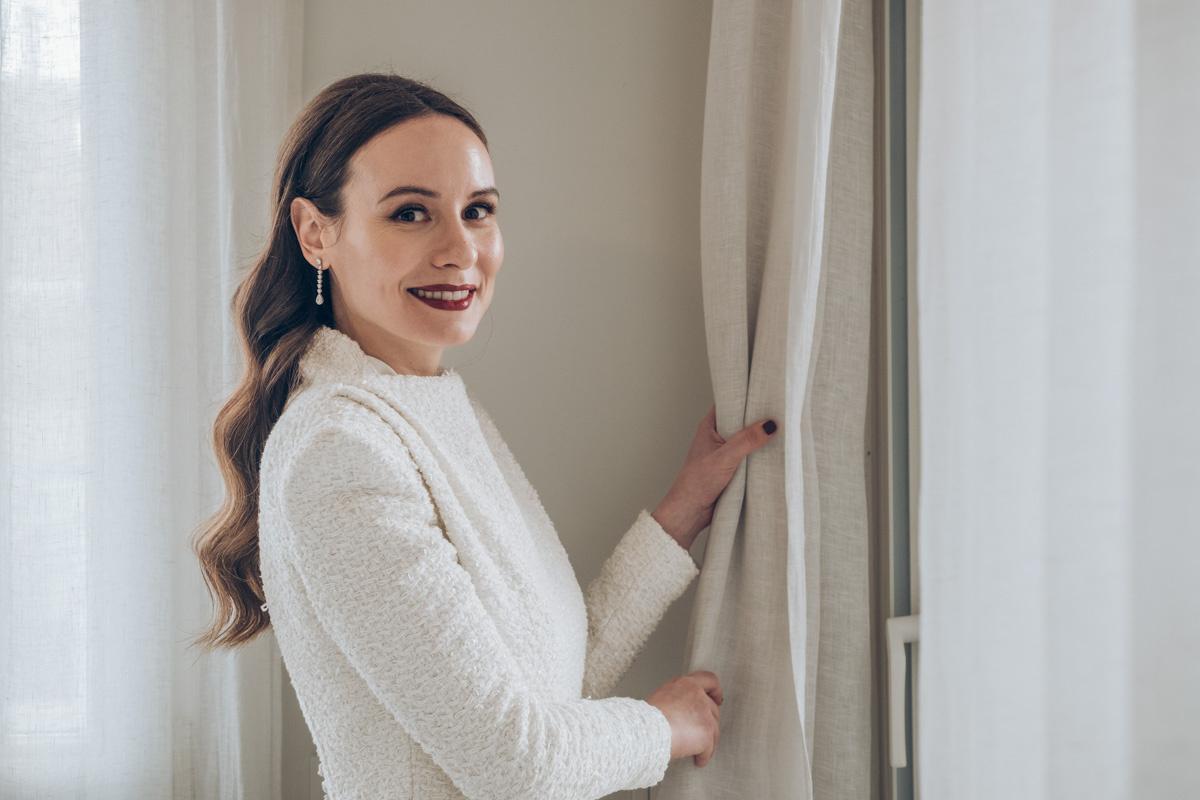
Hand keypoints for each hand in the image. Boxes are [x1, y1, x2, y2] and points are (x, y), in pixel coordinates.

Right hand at [645, 670, 722, 766]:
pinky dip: (703, 756)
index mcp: (686, 684)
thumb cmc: (647, 717)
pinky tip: (697, 760)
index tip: (717, 698)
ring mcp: (705, 714)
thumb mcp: (663, 696)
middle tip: (701, 732)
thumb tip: (682, 710)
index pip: (709, 680)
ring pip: (714, 730)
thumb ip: (679, 698)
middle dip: (709, 723)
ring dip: (707, 742)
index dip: (716, 690)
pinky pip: (709, 749)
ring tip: (697, 750)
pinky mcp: (707, 733)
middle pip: (713, 710)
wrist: (647, 730)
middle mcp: (698, 696)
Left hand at [652, 404, 778, 548]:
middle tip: (781, 410)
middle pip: (741, 421)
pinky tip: (775, 454)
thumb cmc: (697, 482)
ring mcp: (725, 452)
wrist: (690, 511)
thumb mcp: (725, 457)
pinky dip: (760, 456)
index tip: (766, 391)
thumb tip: (770, 425)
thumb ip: (747, 440)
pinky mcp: (732, 468)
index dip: (746, 396)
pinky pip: (749, 457)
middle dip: (758, 418)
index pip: (730, 402)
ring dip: (760, 439)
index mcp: (709, 426)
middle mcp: (717, 436)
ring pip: (747, 440)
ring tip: (783, 430)